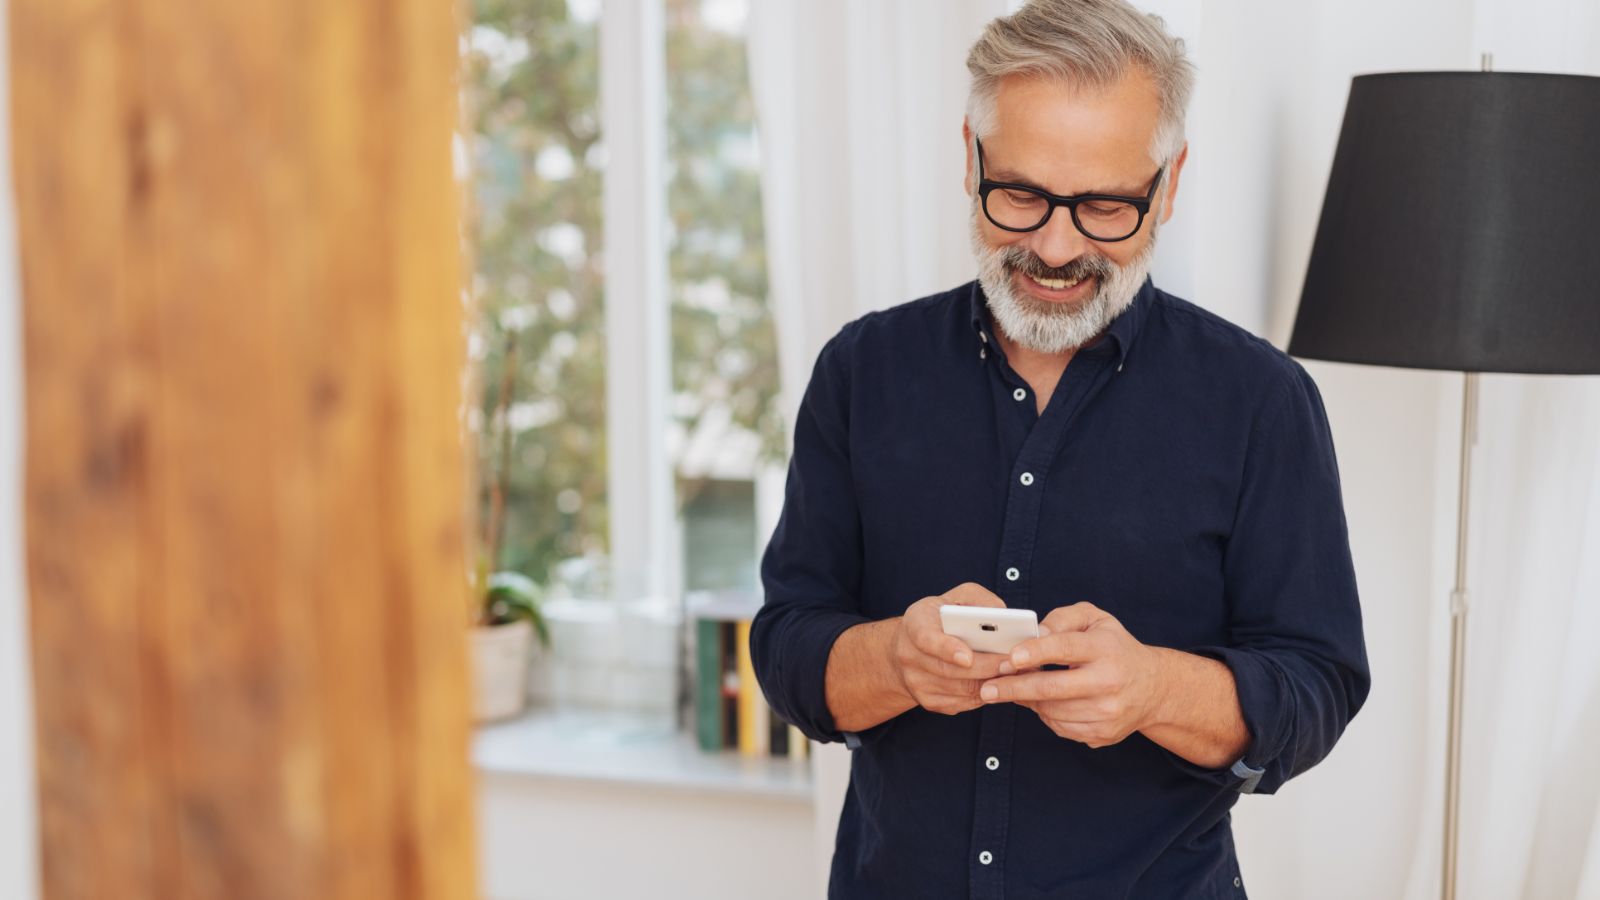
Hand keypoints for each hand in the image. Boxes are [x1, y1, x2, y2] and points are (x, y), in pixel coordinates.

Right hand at [890, 583, 1011, 715]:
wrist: (909, 647)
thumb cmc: (939, 618)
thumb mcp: (955, 598)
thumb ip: (978, 599)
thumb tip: (1001, 614)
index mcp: (915, 624)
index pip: (927, 639)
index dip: (947, 649)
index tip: (968, 657)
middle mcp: (909, 656)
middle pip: (949, 670)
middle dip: (984, 667)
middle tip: (1010, 664)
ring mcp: (916, 682)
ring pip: (960, 689)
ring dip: (988, 683)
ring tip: (1010, 673)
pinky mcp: (928, 701)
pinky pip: (962, 703)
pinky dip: (983, 695)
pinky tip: (997, 683)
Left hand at [979, 602, 1166, 748]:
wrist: (1153, 688)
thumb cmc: (1115, 647)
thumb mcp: (1095, 619)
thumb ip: (1062, 619)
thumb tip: (1034, 633)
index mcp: (1107, 649)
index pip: (1066, 648)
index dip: (1036, 652)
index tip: (1010, 656)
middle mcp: (1110, 682)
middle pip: (1053, 688)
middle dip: (1014, 688)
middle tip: (988, 688)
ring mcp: (1108, 713)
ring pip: (1052, 711)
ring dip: (1027, 701)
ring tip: (1014, 689)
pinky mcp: (1103, 734)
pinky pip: (1060, 727)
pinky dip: (1045, 715)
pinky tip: (1043, 702)